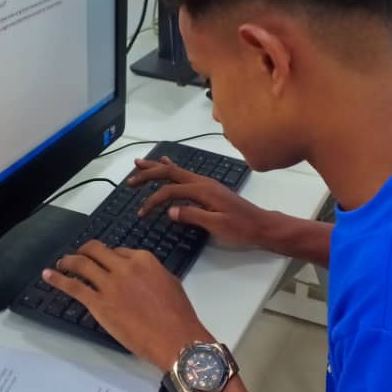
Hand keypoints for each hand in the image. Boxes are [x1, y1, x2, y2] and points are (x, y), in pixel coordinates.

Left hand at [43, 241, 211, 370]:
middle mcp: (123, 266)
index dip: (109, 257)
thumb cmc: (178, 315)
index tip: (105, 264)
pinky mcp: (98, 303)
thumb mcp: (170, 283)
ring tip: (61, 263)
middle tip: (79, 255)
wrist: (175, 338)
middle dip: (85, 250)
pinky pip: (73, 286)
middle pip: (97, 250)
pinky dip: (58, 279)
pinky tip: (48, 275)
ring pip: (82, 264)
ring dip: (68, 261)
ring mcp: (109, 284)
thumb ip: (151, 273)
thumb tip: (139, 275)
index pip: (119, 251)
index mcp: (143, 259)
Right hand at [129, 157, 274, 248]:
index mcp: (203, 190)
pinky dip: (171, 168)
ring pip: (176, 170)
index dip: (153, 200)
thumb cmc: (241, 228)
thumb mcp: (216, 225)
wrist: (261, 226)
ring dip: (157, 168)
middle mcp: (203, 182)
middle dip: (149, 174)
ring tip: (140, 164)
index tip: (141, 213)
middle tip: (130, 179)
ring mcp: (206, 183)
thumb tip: (169, 211)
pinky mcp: (208, 188)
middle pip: (170, 173)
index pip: (171, 190)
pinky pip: (185, 174)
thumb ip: (193, 215)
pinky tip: (166, 163)